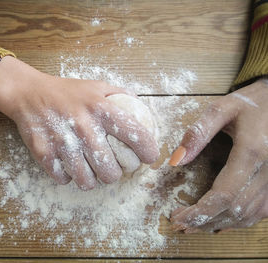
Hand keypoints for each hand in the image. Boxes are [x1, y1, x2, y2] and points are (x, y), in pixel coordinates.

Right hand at [0, 56, 158, 189]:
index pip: (135, 135)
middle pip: (110, 171)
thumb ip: (122, 96)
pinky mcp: (44, 153)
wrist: (28, 93)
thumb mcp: (97, 86)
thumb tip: (144, 110)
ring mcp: (62, 142)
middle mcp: (84, 126)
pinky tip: (69, 166)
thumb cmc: (66, 91)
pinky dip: (69, 176)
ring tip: (91, 172)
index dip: (148, 151)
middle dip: (115, 174)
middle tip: (112, 168)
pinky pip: (64, 179)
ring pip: (87, 181)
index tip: (149, 158)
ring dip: (92, 179)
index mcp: (101, 108)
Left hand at [169, 79, 267, 232]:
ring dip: (218, 224)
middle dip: (204, 221)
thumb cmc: (251, 103)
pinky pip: (260, 212)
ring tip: (193, 225)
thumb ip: (198, 133)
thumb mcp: (222, 109)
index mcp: (252, 153)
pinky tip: (220, 222)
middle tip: (180, 223)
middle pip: (234, 210)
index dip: (199, 211)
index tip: (177, 216)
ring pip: (248, 216)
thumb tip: (175, 160)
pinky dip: (238, 221)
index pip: (223, 195)